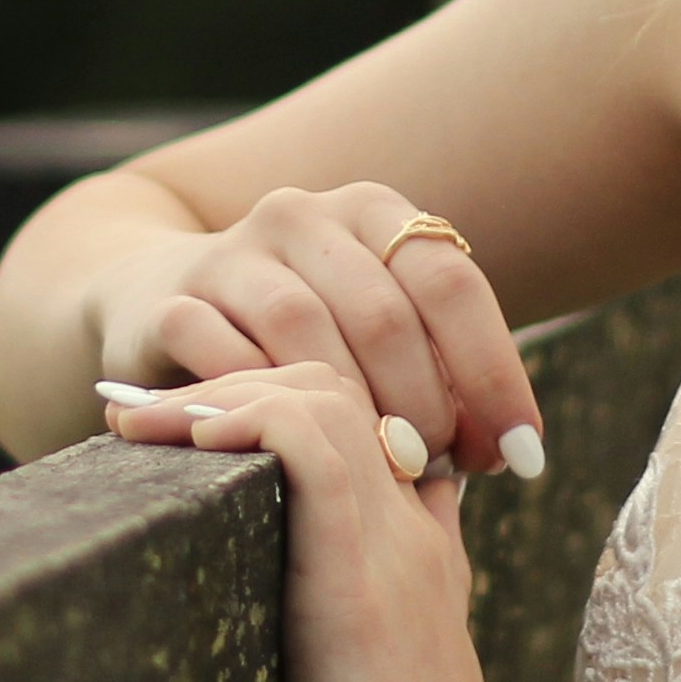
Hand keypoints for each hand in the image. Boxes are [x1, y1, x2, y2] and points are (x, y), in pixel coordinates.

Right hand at [93, 186, 546, 483]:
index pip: (451, 283)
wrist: (158, 300)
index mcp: (371, 212)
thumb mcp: (375, 329)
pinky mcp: (168, 302)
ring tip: (381, 468)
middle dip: (425, 406)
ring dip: (351, 413)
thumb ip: (440, 367)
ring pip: (304, 332)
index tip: (522, 451)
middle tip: (437, 468)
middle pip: (383, 315)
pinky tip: (293, 451)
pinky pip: (223, 356)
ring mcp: (231, 255)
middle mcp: (302, 217)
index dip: (494, 372)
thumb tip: (512, 446)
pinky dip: (266, 408)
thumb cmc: (301, 335)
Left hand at [99, 361, 527, 681]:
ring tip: (137, 420)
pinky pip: (309, 440)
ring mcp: (392, 547)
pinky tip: (183, 442)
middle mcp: (412, 532)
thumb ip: (356, 634)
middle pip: (336, 387)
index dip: (272, 405)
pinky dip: (242, 418)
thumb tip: (290, 621)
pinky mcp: (359, 579)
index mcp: (419, 552)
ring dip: (216, 391)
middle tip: (142, 416)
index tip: (183, 433)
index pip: (364, 425)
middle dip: (230, 382)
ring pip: (321, 393)